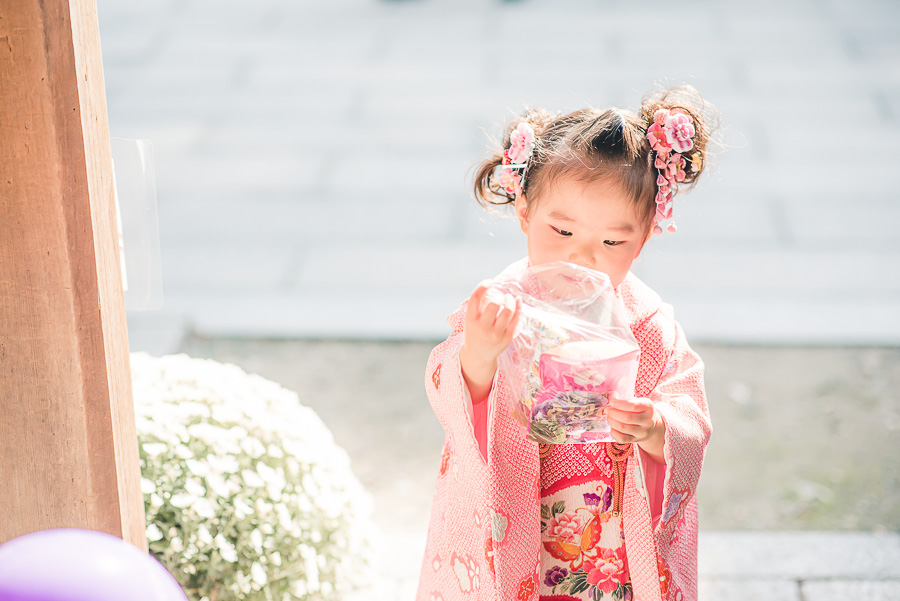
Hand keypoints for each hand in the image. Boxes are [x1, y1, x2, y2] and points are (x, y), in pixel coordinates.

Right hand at [459, 281, 521, 403]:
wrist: (478, 355)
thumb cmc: (475, 332)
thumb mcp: (471, 319)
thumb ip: (480, 305)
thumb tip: (498, 287)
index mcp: (470, 320)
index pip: (475, 299)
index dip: (482, 286)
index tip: (489, 282)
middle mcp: (482, 327)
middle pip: (494, 304)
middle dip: (500, 296)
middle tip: (502, 296)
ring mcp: (495, 334)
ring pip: (508, 311)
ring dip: (511, 300)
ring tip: (509, 298)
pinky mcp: (506, 338)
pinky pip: (516, 320)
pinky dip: (518, 309)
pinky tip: (517, 303)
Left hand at [606, 397, 665, 463]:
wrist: (653, 426)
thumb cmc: (642, 411)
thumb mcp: (640, 402)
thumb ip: (628, 401)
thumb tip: (611, 403)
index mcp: (648, 408)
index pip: (633, 406)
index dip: (619, 404)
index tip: (612, 402)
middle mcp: (648, 421)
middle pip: (627, 418)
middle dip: (613, 413)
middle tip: (607, 410)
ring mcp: (642, 432)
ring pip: (623, 428)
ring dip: (611, 421)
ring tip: (608, 417)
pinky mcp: (636, 440)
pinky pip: (621, 438)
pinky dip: (613, 432)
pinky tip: (612, 427)